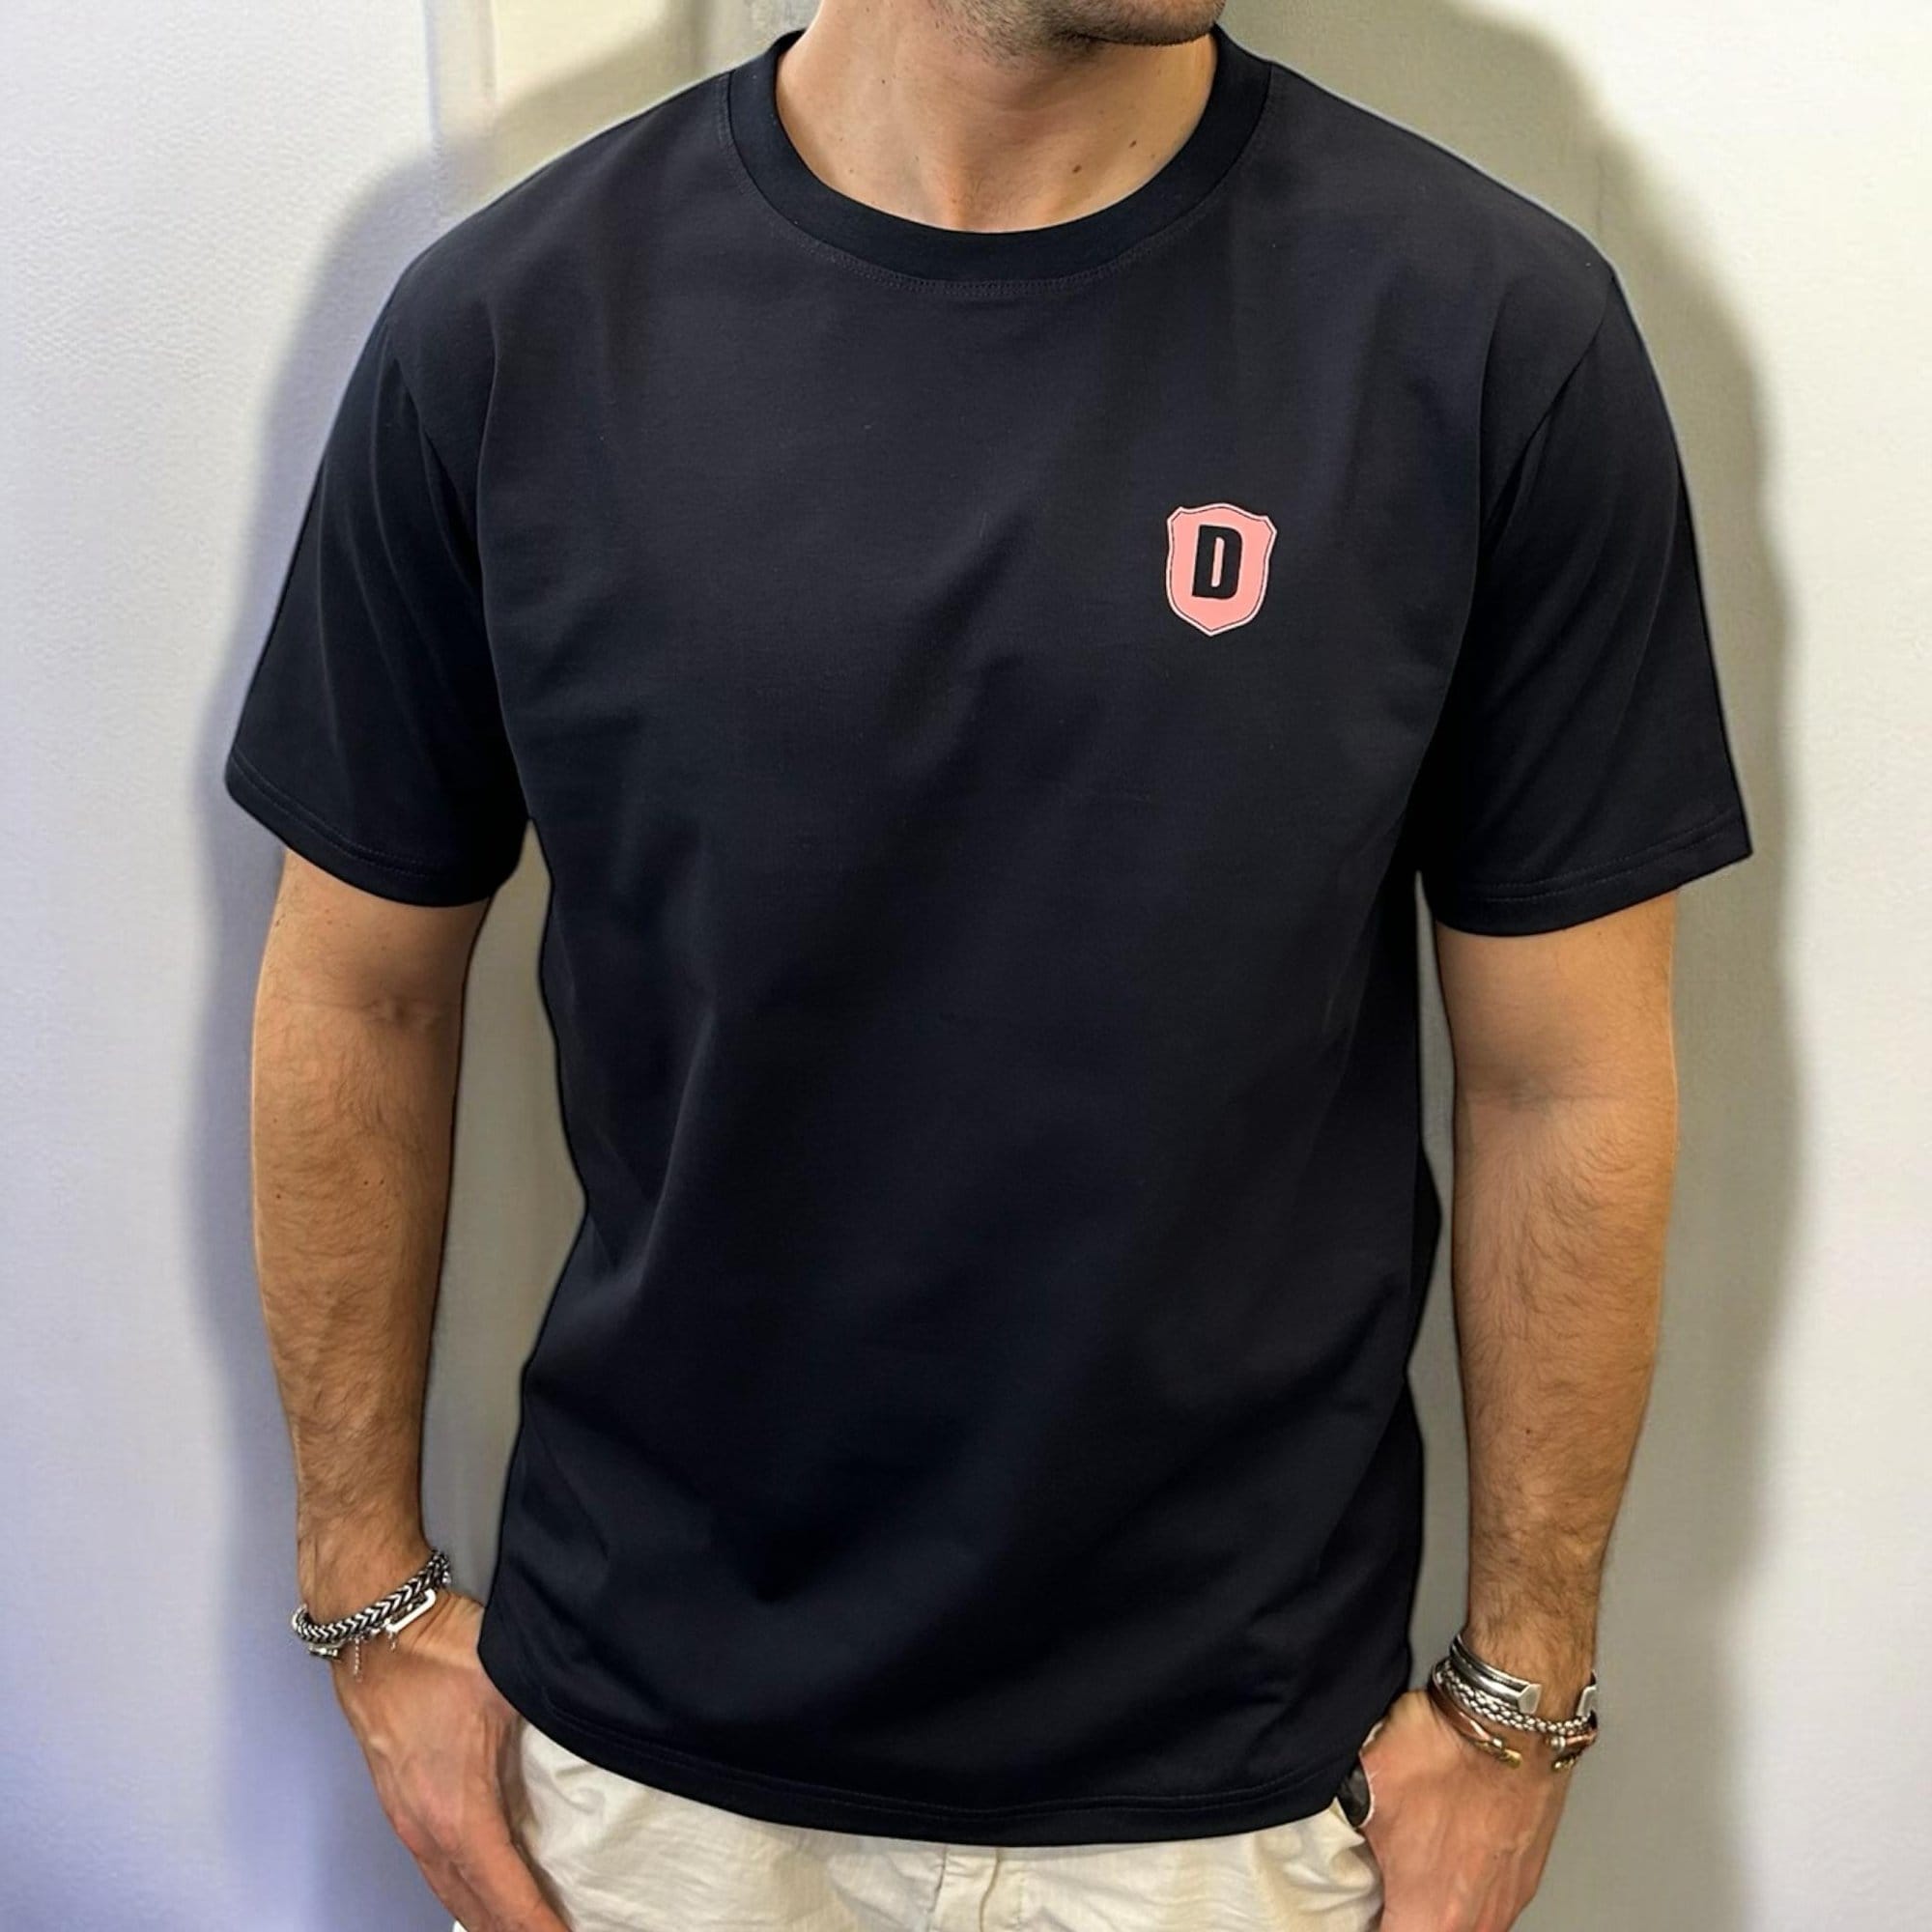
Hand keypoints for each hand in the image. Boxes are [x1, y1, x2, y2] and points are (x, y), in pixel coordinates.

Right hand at [329, 1586, 568, 1931]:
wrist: (377, 1631)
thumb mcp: (511, 1693)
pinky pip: (434, 1868)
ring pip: (450, 1891)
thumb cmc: (440, 1655)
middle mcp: (427, 1831)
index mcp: (459, 1814)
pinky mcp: (398, 1804)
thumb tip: (587, 1753)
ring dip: (486, 1917)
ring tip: (523, 1928)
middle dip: (514, 1931)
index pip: (507, 1896)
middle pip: (475, 1908)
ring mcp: (407, 1821)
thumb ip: (544, 1737)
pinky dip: (463, 1892)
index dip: (538, 1928)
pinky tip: (481, 1891)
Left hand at [1355, 1686, 1573, 1931]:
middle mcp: (1474, 1921)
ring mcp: (1506, 1901)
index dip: (1363, 1924)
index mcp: (1427, 1914)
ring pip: (1462, 1926)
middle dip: (1399, 1914)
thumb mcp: (1365, 1787)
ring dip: (1437, 1906)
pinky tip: (1452, 1851)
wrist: (1510, 1723)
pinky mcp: (1526, 1876)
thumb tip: (1336, 1820)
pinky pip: (1490, 1902)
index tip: (1357, 1908)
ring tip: (1417, 1869)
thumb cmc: (1446, 1753)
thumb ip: (1346, 1823)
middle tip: (1381, 1888)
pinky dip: (1467, 1887)